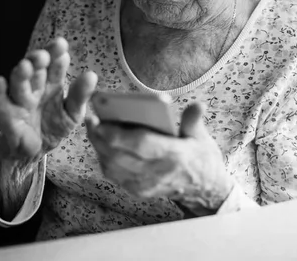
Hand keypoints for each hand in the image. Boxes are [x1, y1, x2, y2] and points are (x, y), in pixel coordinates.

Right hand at [0, 37, 97, 163]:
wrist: (36, 152)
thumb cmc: (54, 126)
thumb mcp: (72, 112)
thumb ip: (80, 95)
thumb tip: (91, 75)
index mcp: (52, 83)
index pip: (55, 65)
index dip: (56, 54)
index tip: (61, 45)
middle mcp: (35, 87)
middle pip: (35, 69)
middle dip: (38, 60)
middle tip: (43, 55)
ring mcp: (21, 100)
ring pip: (19, 83)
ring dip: (21, 74)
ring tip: (25, 66)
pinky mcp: (8, 116)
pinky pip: (1, 103)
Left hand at [86, 103, 233, 213]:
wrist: (205, 191)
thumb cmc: (201, 158)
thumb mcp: (202, 137)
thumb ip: (194, 121)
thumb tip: (198, 105)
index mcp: (175, 156)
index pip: (142, 145)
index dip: (120, 134)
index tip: (103, 121)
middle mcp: (158, 172)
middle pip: (121, 156)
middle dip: (101, 138)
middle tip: (91, 119)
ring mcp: (146, 185)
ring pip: (113, 167)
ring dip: (99, 147)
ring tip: (93, 127)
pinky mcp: (139, 191)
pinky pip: (115, 175)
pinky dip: (104, 158)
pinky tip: (100, 143)